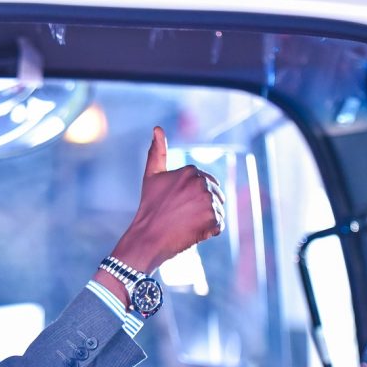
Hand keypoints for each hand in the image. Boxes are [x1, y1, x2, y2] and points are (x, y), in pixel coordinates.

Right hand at [110, 126, 225, 273]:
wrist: (147, 238)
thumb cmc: (149, 208)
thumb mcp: (151, 176)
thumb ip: (157, 152)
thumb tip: (157, 128)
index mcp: (190, 171)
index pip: (207, 183)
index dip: (195, 197)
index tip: (179, 205)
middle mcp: (201, 183)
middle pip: (215, 196)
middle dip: (202, 207)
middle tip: (181, 216)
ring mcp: (208, 201)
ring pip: (217, 210)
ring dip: (205, 219)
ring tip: (186, 224)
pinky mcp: (213, 219)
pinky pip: (219, 226)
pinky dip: (209, 232)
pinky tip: (192, 232)